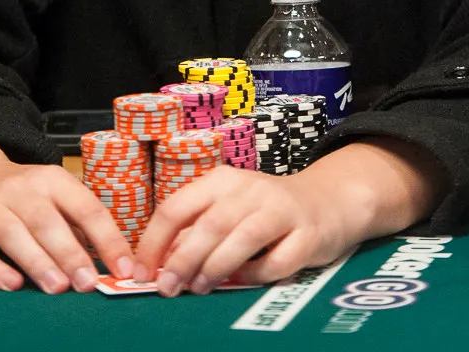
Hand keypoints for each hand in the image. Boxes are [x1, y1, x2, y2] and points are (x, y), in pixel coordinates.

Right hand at [0, 133, 134, 293]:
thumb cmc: (23, 196)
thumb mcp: (54, 196)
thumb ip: (77, 226)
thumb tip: (109, 264)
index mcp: (52, 180)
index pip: (85, 207)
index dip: (107, 238)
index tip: (124, 268)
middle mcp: (20, 190)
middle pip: (47, 221)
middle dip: (69, 253)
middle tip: (88, 284)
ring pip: (13, 233)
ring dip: (37, 261)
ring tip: (57, 287)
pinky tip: (13, 284)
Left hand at [133, 138, 445, 296]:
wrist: (327, 200)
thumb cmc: (264, 210)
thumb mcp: (226, 208)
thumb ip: (195, 231)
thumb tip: (158, 263)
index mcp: (222, 180)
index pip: (177, 206)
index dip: (155, 241)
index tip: (141, 272)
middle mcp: (250, 189)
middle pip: (209, 224)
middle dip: (182, 260)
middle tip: (167, 289)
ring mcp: (281, 209)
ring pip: (243, 238)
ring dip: (216, 267)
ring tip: (200, 288)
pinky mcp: (308, 233)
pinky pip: (277, 261)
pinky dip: (257, 275)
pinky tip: (246, 280)